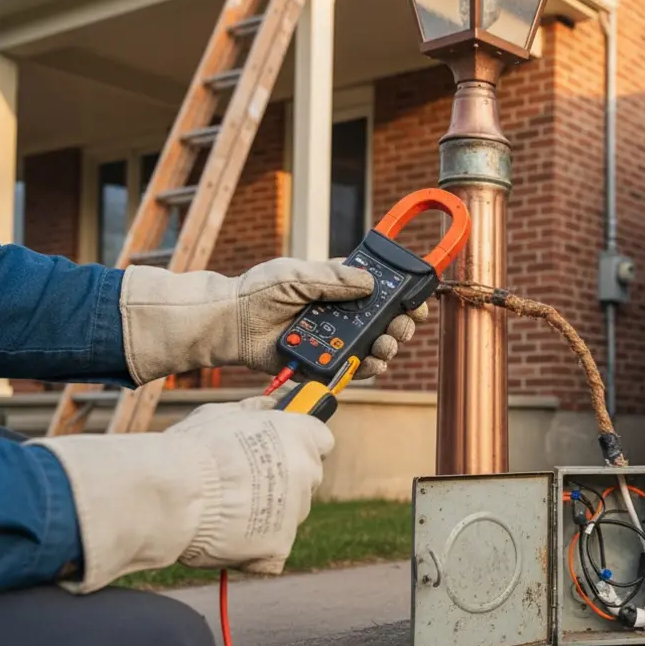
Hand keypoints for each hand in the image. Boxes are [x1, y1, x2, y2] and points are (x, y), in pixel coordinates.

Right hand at [30, 397, 333, 592]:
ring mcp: (296, 511)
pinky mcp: (280, 546)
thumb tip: (269, 404)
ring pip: (289, 512)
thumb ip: (254, 410)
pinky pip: (272, 548)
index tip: (282, 448)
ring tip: (226, 508)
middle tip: (242, 481)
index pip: (320, 440)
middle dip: (282, 479)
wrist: (174, 494)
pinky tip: (227, 537)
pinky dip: (254, 547)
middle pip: (305, 478)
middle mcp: (307, 473)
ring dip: (267, 512)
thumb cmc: (194, 449)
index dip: (299, 444)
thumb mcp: (222, 414)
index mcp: (300, 436)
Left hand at [119, 257, 429, 383]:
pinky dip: (366, 369)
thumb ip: (333, 278)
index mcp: (340, 287)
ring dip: (387, 348)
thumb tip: (370, 283)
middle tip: (399, 328)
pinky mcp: (324, 363)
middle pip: (386, 322)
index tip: (415, 301)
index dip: (403, 296)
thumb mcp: (295, 275)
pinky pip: (353, 370)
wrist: (229, 323)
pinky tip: (370, 364)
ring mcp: (335, 341)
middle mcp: (343, 315)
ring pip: (375, 348)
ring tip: (384, 347)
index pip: (383, 291)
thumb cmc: (258, 292)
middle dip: (400, 326)